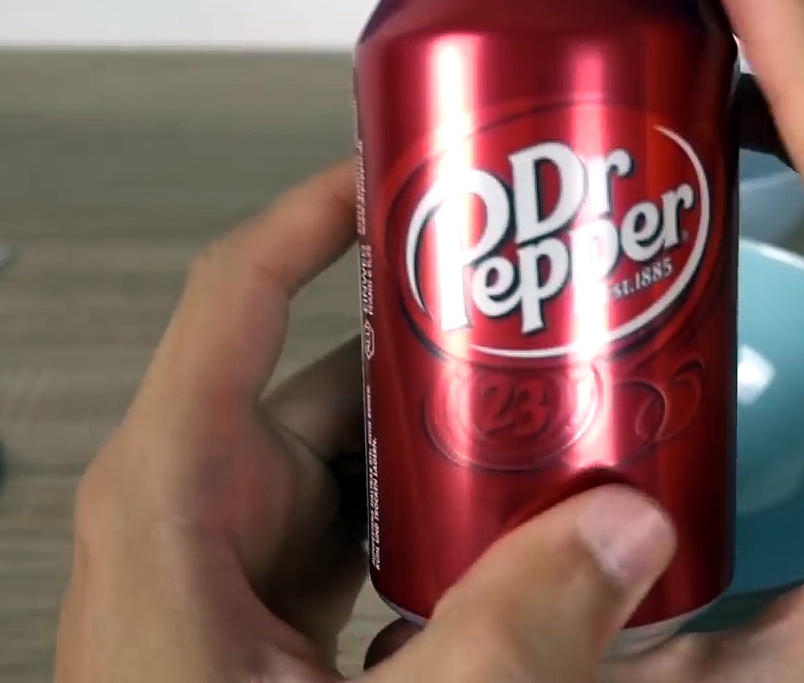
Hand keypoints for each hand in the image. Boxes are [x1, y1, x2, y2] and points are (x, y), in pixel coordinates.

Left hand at [54, 163, 678, 681]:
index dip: (321, 215)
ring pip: (357, 470)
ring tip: (556, 431)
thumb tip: (628, 536)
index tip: (407, 171)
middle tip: (544, 325)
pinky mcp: (272, 632)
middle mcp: (197, 521)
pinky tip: (516, 550)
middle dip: (442, 354)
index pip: (239, 298)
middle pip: (329, 382)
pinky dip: (439, 534)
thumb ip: (508, 632)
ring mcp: (234, 577)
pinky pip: (365, 541)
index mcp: (175, 505)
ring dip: (454, 454)